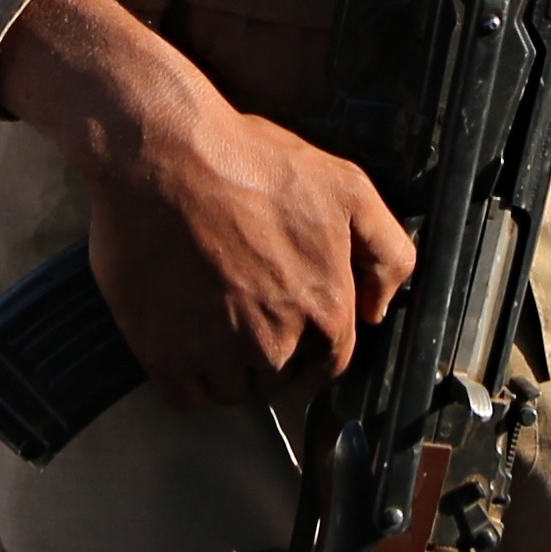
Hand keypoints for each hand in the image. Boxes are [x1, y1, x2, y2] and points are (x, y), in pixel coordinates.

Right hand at [0, 0, 414, 403]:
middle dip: (268, 348)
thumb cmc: (250, 162)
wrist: (163, 155)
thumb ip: (387, 252)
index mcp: (324, 310)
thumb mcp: (348, 187)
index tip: (290, 321)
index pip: (331, 363)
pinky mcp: (165, 354)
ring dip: (224, 363)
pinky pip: (185, 396)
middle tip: (244, 299)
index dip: (314, 343)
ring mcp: (217, 354)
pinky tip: (181, 332)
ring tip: (209, 309)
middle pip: (279, 377)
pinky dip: (184, 374)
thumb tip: (380, 310)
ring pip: (231, 389)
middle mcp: (275, 345)